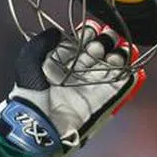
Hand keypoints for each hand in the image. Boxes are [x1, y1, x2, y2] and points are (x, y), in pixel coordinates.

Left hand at [0, 20, 144, 156]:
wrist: (40, 126)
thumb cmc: (30, 96)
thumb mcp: (28, 63)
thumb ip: (40, 44)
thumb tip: (57, 31)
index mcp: (60, 62)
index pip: (80, 41)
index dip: (88, 33)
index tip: (91, 30)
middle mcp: (78, 72)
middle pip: (99, 49)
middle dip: (104, 42)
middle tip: (100, 46)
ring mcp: (92, 85)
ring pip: (112, 62)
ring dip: (119, 53)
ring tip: (116, 52)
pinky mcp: (105, 98)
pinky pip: (122, 81)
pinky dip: (129, 70)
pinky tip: (127, 60)